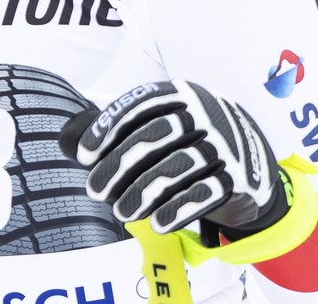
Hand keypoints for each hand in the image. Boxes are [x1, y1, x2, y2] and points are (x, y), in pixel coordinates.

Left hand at [59, 80, 286, 237]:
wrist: (253, 167)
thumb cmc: (191, 143)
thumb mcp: (161, 127)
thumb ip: (115, 131)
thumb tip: (64, 141)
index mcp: (183, 94)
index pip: (140, 104)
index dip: (108, 128)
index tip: (83, 156)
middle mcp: (207, 113)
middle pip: (155, 136)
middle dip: (118, 166)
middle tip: (95, 191)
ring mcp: (226, 144)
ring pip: (177, 167)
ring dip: (142, 193)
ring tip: (121, 212)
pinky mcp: (239, 176)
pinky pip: (204, 193)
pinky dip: (177, 209)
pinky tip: (157, 222)